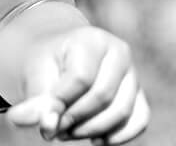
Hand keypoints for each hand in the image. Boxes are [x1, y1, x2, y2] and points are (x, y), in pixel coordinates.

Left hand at [6, 27, 148, 143]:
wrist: (61, 61)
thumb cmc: (48, 67)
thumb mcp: (36, 77)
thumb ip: (38, 102)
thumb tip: (48, 127)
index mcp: (93, 39)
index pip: (81, 78)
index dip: (61, 103)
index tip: (44, 115)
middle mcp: (119, 53)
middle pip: (102, 96)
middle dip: (75, 119)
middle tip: (56, 127)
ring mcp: (133, 75)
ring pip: (121, 111)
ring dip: (91, 131)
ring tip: (69, 131)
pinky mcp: (139, 96)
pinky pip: (139, 121)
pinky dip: (118, 137)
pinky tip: (95, 139)